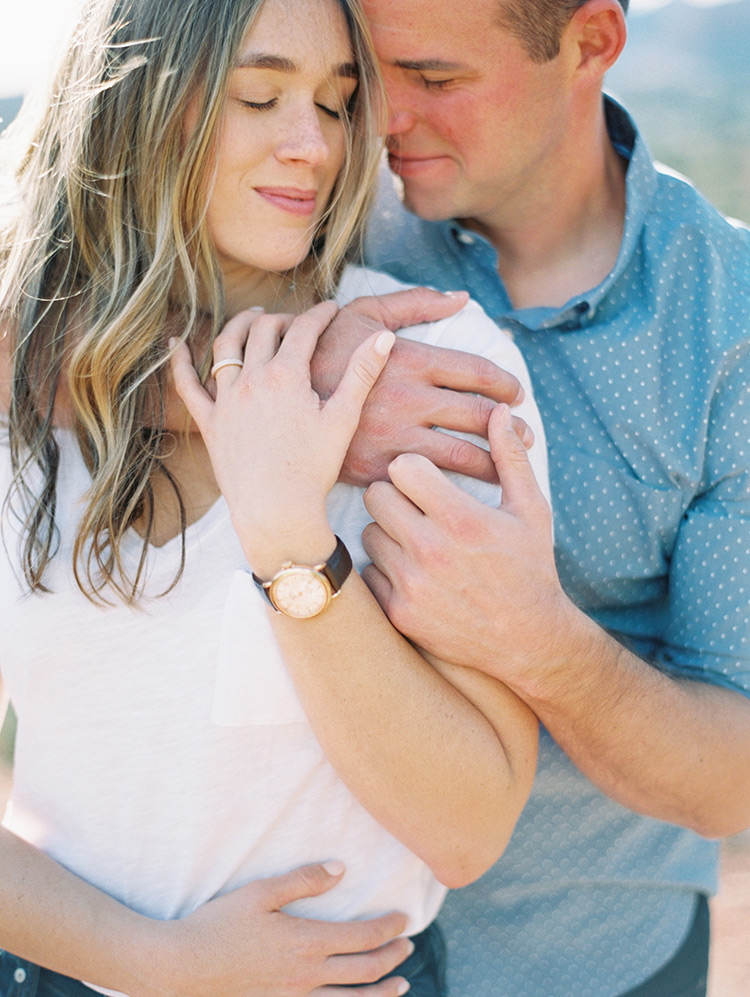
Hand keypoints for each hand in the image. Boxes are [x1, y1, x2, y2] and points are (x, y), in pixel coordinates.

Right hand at [147, 862, 411, 996]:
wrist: (182, 969)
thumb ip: (303, 880)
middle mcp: (307, 975)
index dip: (389, 928)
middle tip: (409, 945)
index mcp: (306, 942)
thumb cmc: (218, 925)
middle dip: (392, 957)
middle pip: (365, 970)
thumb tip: (341, 869)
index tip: (405, 918)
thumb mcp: (260, 892)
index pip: (363, 936)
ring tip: (400, 987)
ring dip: (381, 994)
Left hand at [170, 302, 393, 561]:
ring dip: (240, 325)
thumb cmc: (313, 469)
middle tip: (296, 322)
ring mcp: (226, 399)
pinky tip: (174, 343)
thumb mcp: (343, 418)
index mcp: (287, 376)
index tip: (331, 309)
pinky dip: (178, 361)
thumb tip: (384, 336)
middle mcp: (251, 379)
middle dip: (282, 318)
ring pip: (226, 345)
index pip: (304, 329)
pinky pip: (186, 385)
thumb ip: (362, 373)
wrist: (276, 510)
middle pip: (264, 329)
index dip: (320, 314)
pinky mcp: (208, 422)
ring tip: (253, 318)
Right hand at [311, 288, 530, 485]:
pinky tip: (465, 491)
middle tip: (528, 435)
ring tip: (510, 468)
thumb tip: (461, 297)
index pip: (478, 373)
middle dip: (511, 428)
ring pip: (461, 456)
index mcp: (410, 359)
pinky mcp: (377, 468)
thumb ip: (414, 302)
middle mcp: (409, 400)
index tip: (516, 394)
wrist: (273, 400)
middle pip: (478, 416)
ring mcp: (393, 437)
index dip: (505, 384)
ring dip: (494, 463)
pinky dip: (451, 487)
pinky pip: (425, 481)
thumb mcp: (363, 313)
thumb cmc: (321, 351)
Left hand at [361, 403, 561, 678]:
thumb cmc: (531, 567)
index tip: (423, 478)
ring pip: (370, 535)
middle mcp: (432, 550)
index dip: (411, 468)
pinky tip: (412, 573)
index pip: (402, 468)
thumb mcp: (530, 510)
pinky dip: (384, 572)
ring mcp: (412, 585)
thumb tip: (500, 410)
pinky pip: (369, 574)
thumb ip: (510, 457)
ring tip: (415, 541)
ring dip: (387, 534)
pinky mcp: (400, 613)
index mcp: (462, 519)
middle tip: (412, 507)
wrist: (529, 639)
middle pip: (377, 497)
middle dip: (393, 496)